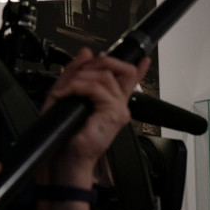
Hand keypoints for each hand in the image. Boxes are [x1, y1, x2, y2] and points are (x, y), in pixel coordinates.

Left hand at [39, 48, 150, 189]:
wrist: (66, 156)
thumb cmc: (66, 135)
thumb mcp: (65, 95)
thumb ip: (75, 73)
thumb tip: (87, 53)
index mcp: (110, 102)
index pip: (129, 81)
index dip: (137, 69)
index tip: (143, 60)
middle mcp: (118, 105)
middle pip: (117, 69)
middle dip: (94, 64)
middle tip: (77, 73)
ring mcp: (119, 109)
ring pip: (104, 76)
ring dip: (79, 78)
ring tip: (66, 90)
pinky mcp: (113, 114)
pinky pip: (96, 88)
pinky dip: (77, 87)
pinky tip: (67, 94)